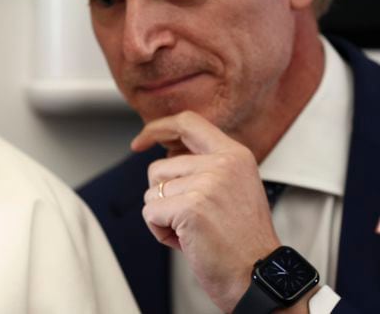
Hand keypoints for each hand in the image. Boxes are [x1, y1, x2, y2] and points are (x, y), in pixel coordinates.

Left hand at [133, 111, 280, 311]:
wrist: (259, 277)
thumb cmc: (242, 241)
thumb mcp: (233, 188)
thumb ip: (205, 166)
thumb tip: (167, 152)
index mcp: (235, 155)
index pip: (188, 122)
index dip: (158, 128)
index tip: (140, 141)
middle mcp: (223, 164)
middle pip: (159, 167)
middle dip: (165, 197)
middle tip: (196, 220)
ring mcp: (207, 184)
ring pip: (152, 192)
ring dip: (164, 216)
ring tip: (194, 230)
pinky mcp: (191, 207)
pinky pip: (150, 213)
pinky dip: (160, 232)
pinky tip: (187, 241)